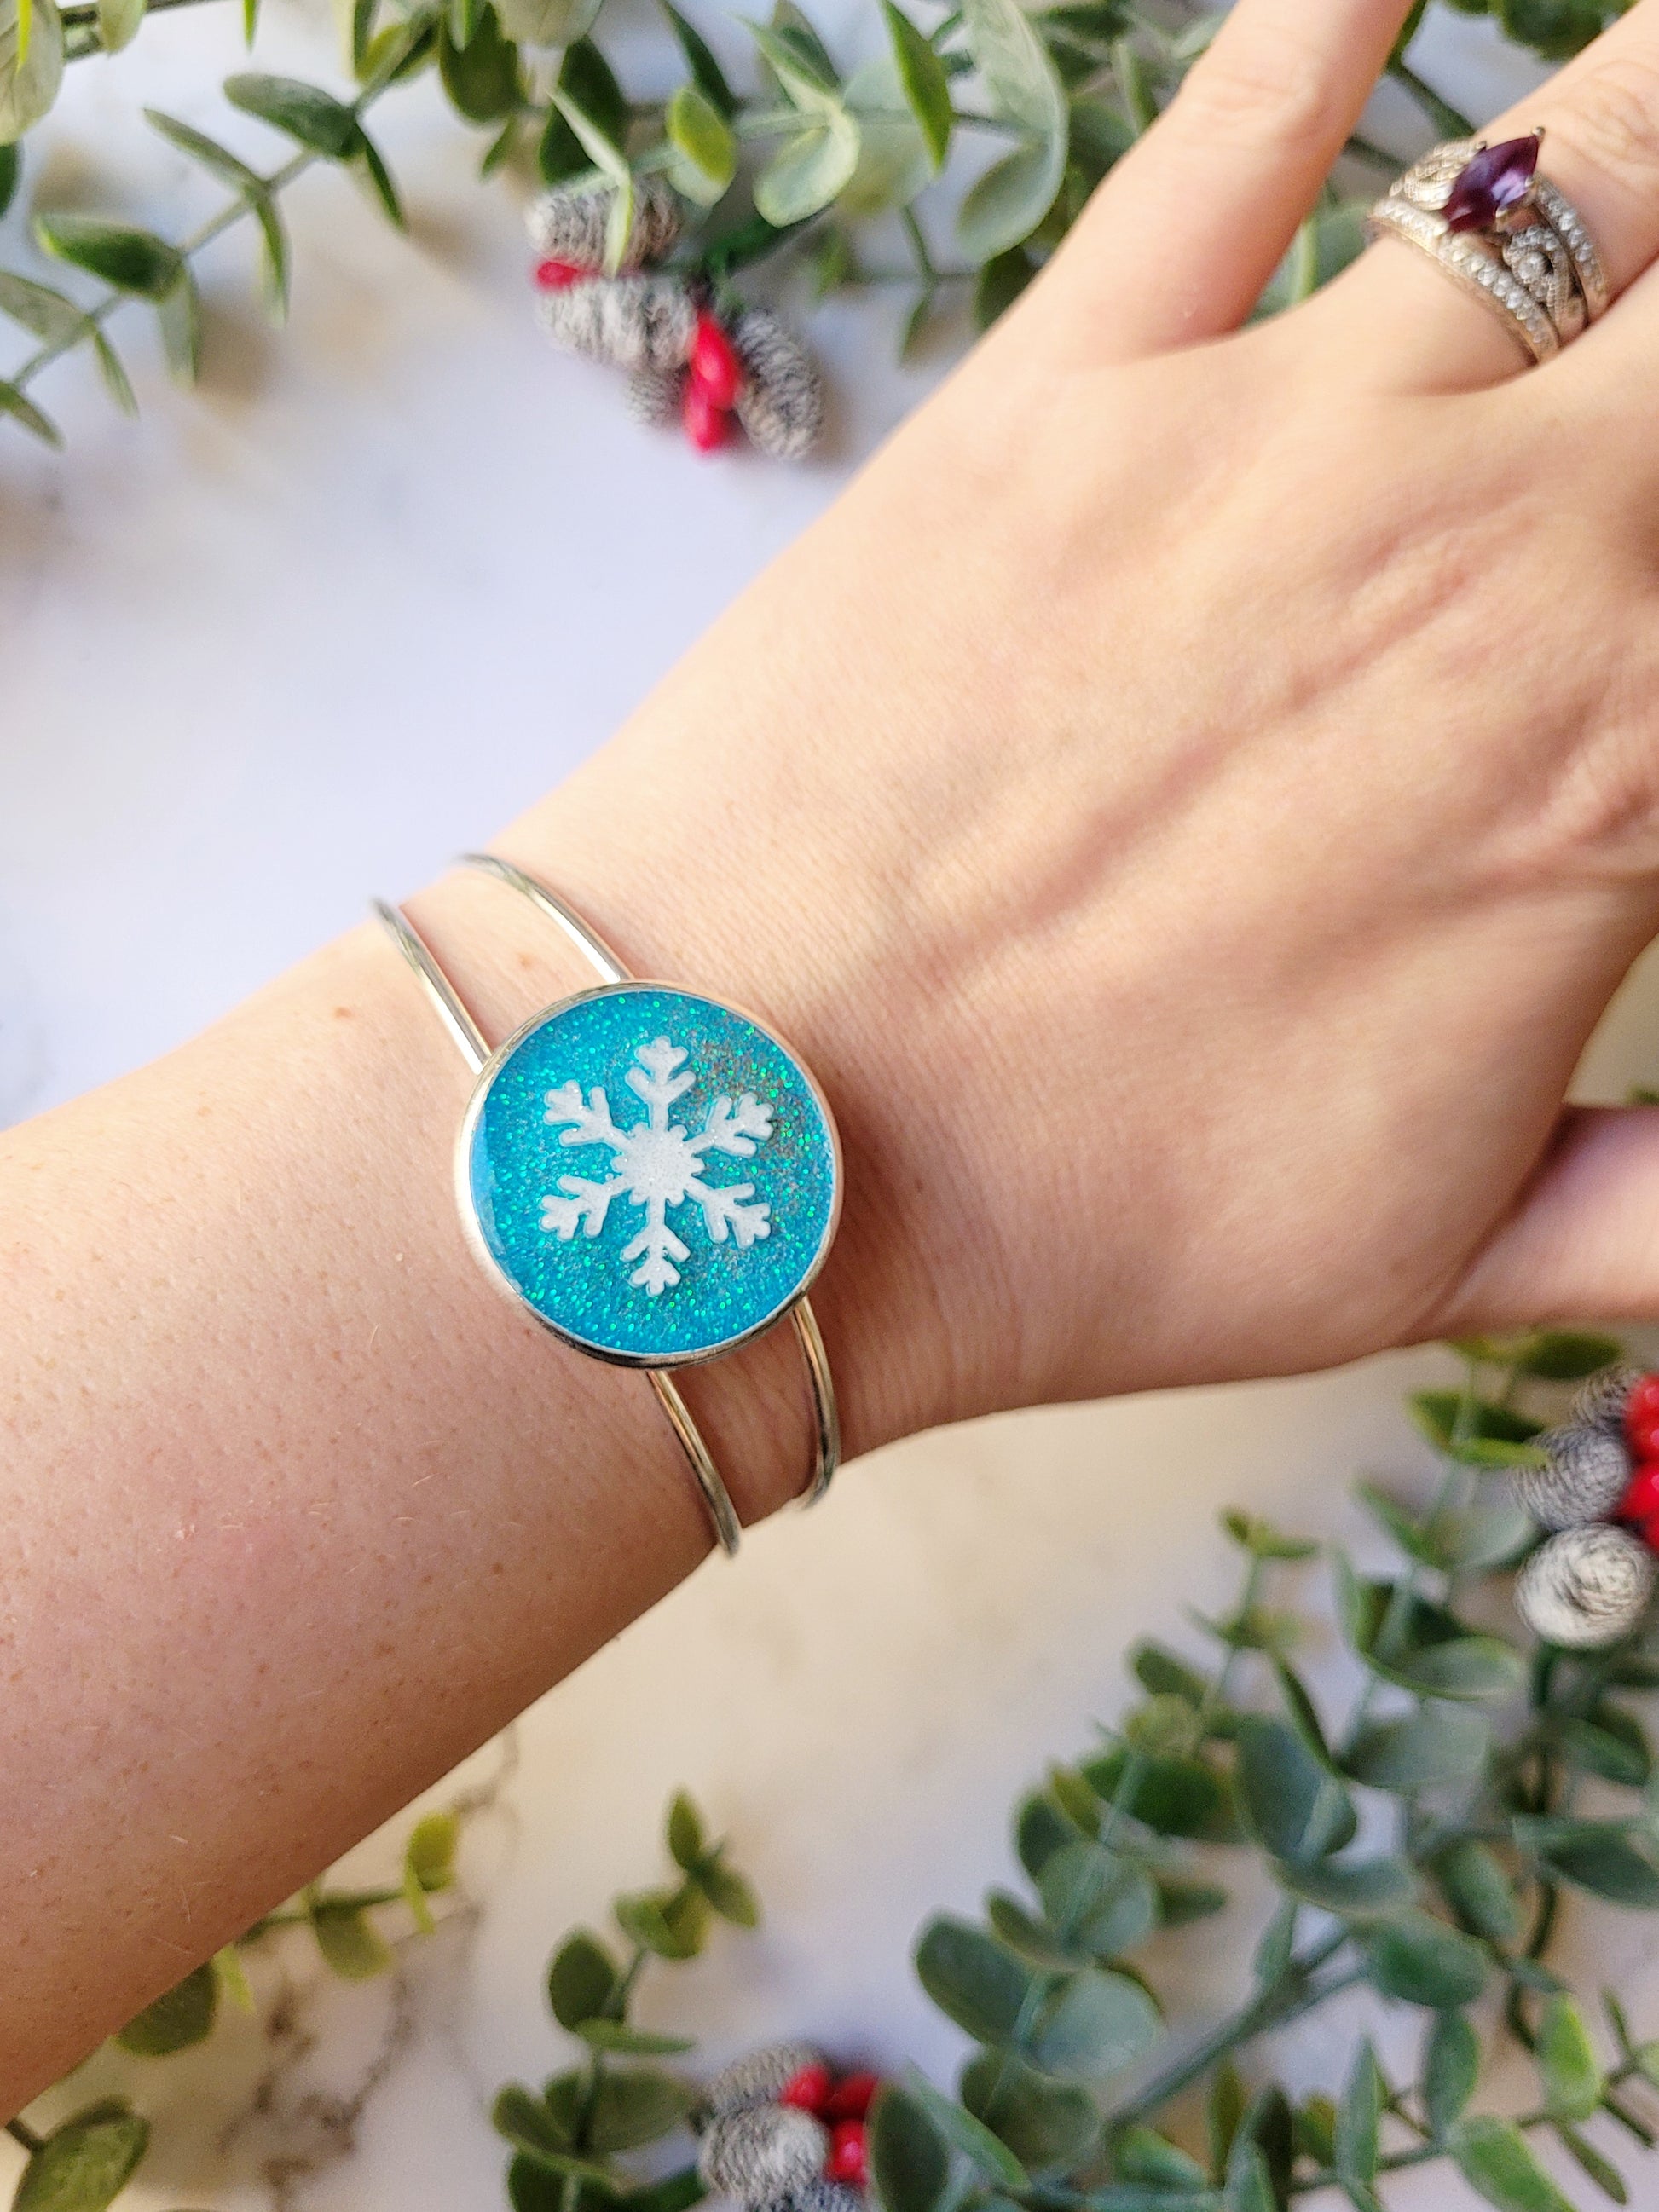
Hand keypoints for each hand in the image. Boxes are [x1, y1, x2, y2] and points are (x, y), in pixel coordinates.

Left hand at [485, 0, 1658, 1452]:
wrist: (757, 1157)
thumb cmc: (1082, 1228)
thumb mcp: (1438, 1259)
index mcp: (1625, 762)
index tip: (1658, 583)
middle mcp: (1500, 548)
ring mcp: (1277, 434)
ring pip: (1574, 163)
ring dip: (1651, 109)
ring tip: (1657, 98)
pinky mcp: (1064, 387)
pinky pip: (1231, 130)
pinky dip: (1315, 21)